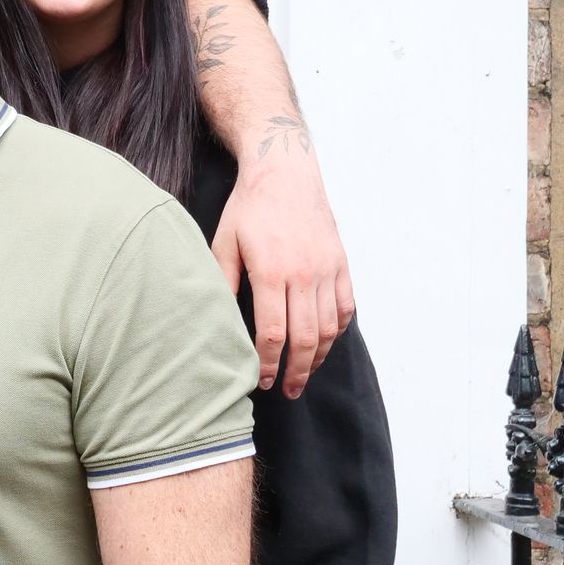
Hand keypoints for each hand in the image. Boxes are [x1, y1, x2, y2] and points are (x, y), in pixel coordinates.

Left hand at [210, 158, 354, 396]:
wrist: (285, 173)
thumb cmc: (248, 208)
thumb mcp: (223, 242)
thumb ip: (222, 281)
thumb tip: (217, 320)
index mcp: (272, 272)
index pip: (272, 332)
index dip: (267, 362)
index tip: (260, 380)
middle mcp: (305, 275)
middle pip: (306, 338)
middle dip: (296, 370)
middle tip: (287, 391)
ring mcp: (328, 270)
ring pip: (330, 327)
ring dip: (319, 357)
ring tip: (304, 375)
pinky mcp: (341, 263)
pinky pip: (346, 307)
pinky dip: (338, 330)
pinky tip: (325, 343)